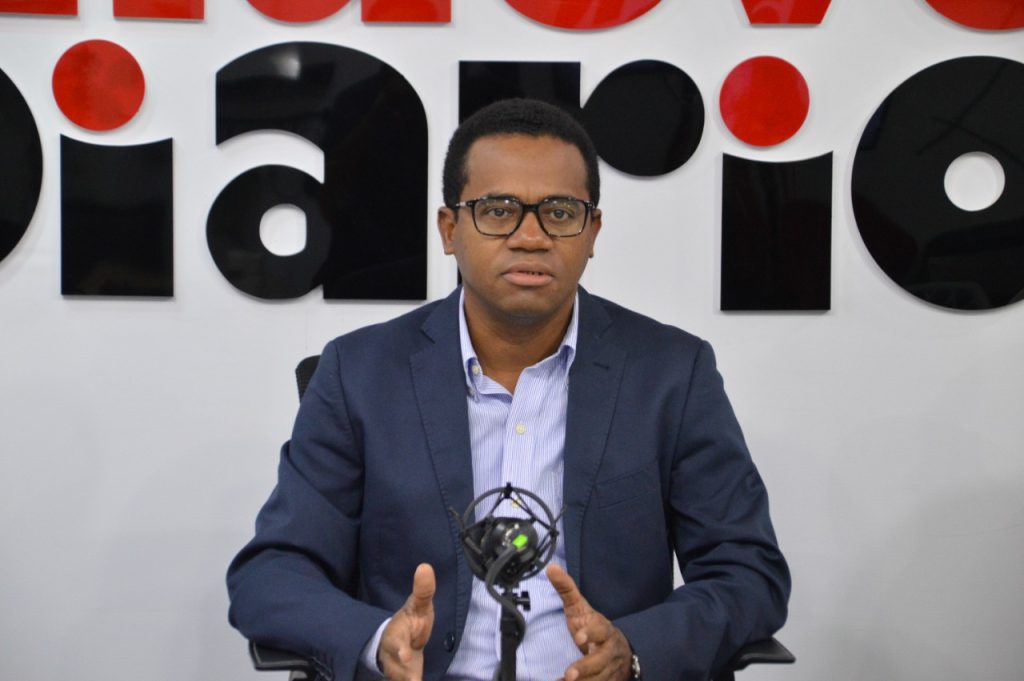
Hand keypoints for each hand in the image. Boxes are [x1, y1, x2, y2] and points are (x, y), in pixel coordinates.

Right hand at [377, 563, 435, 680]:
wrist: (399, 644)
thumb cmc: (411, 623)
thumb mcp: (418, 607)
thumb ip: (423, 591)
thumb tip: (425, 566)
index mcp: (396, 637)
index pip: (396, 643)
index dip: (400, 649)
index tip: (406, 654)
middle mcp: (394, 657)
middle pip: (395, 668)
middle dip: (402, 672)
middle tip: (412, 679)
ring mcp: (398, 672)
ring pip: (401, 679)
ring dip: (408, 680)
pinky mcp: (406, 680)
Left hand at [547, 563, 633, 680]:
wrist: (620, 652)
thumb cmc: (594, 628)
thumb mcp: (581, 609)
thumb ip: (567, 590)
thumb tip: (551, 568)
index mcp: (603, 630)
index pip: (600, 630)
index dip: (591, 633)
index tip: (578, 637)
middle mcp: (608, 651)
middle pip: (600, 660)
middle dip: (585, 667)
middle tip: (569, 674)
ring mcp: (608, 669)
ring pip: (599, 679)